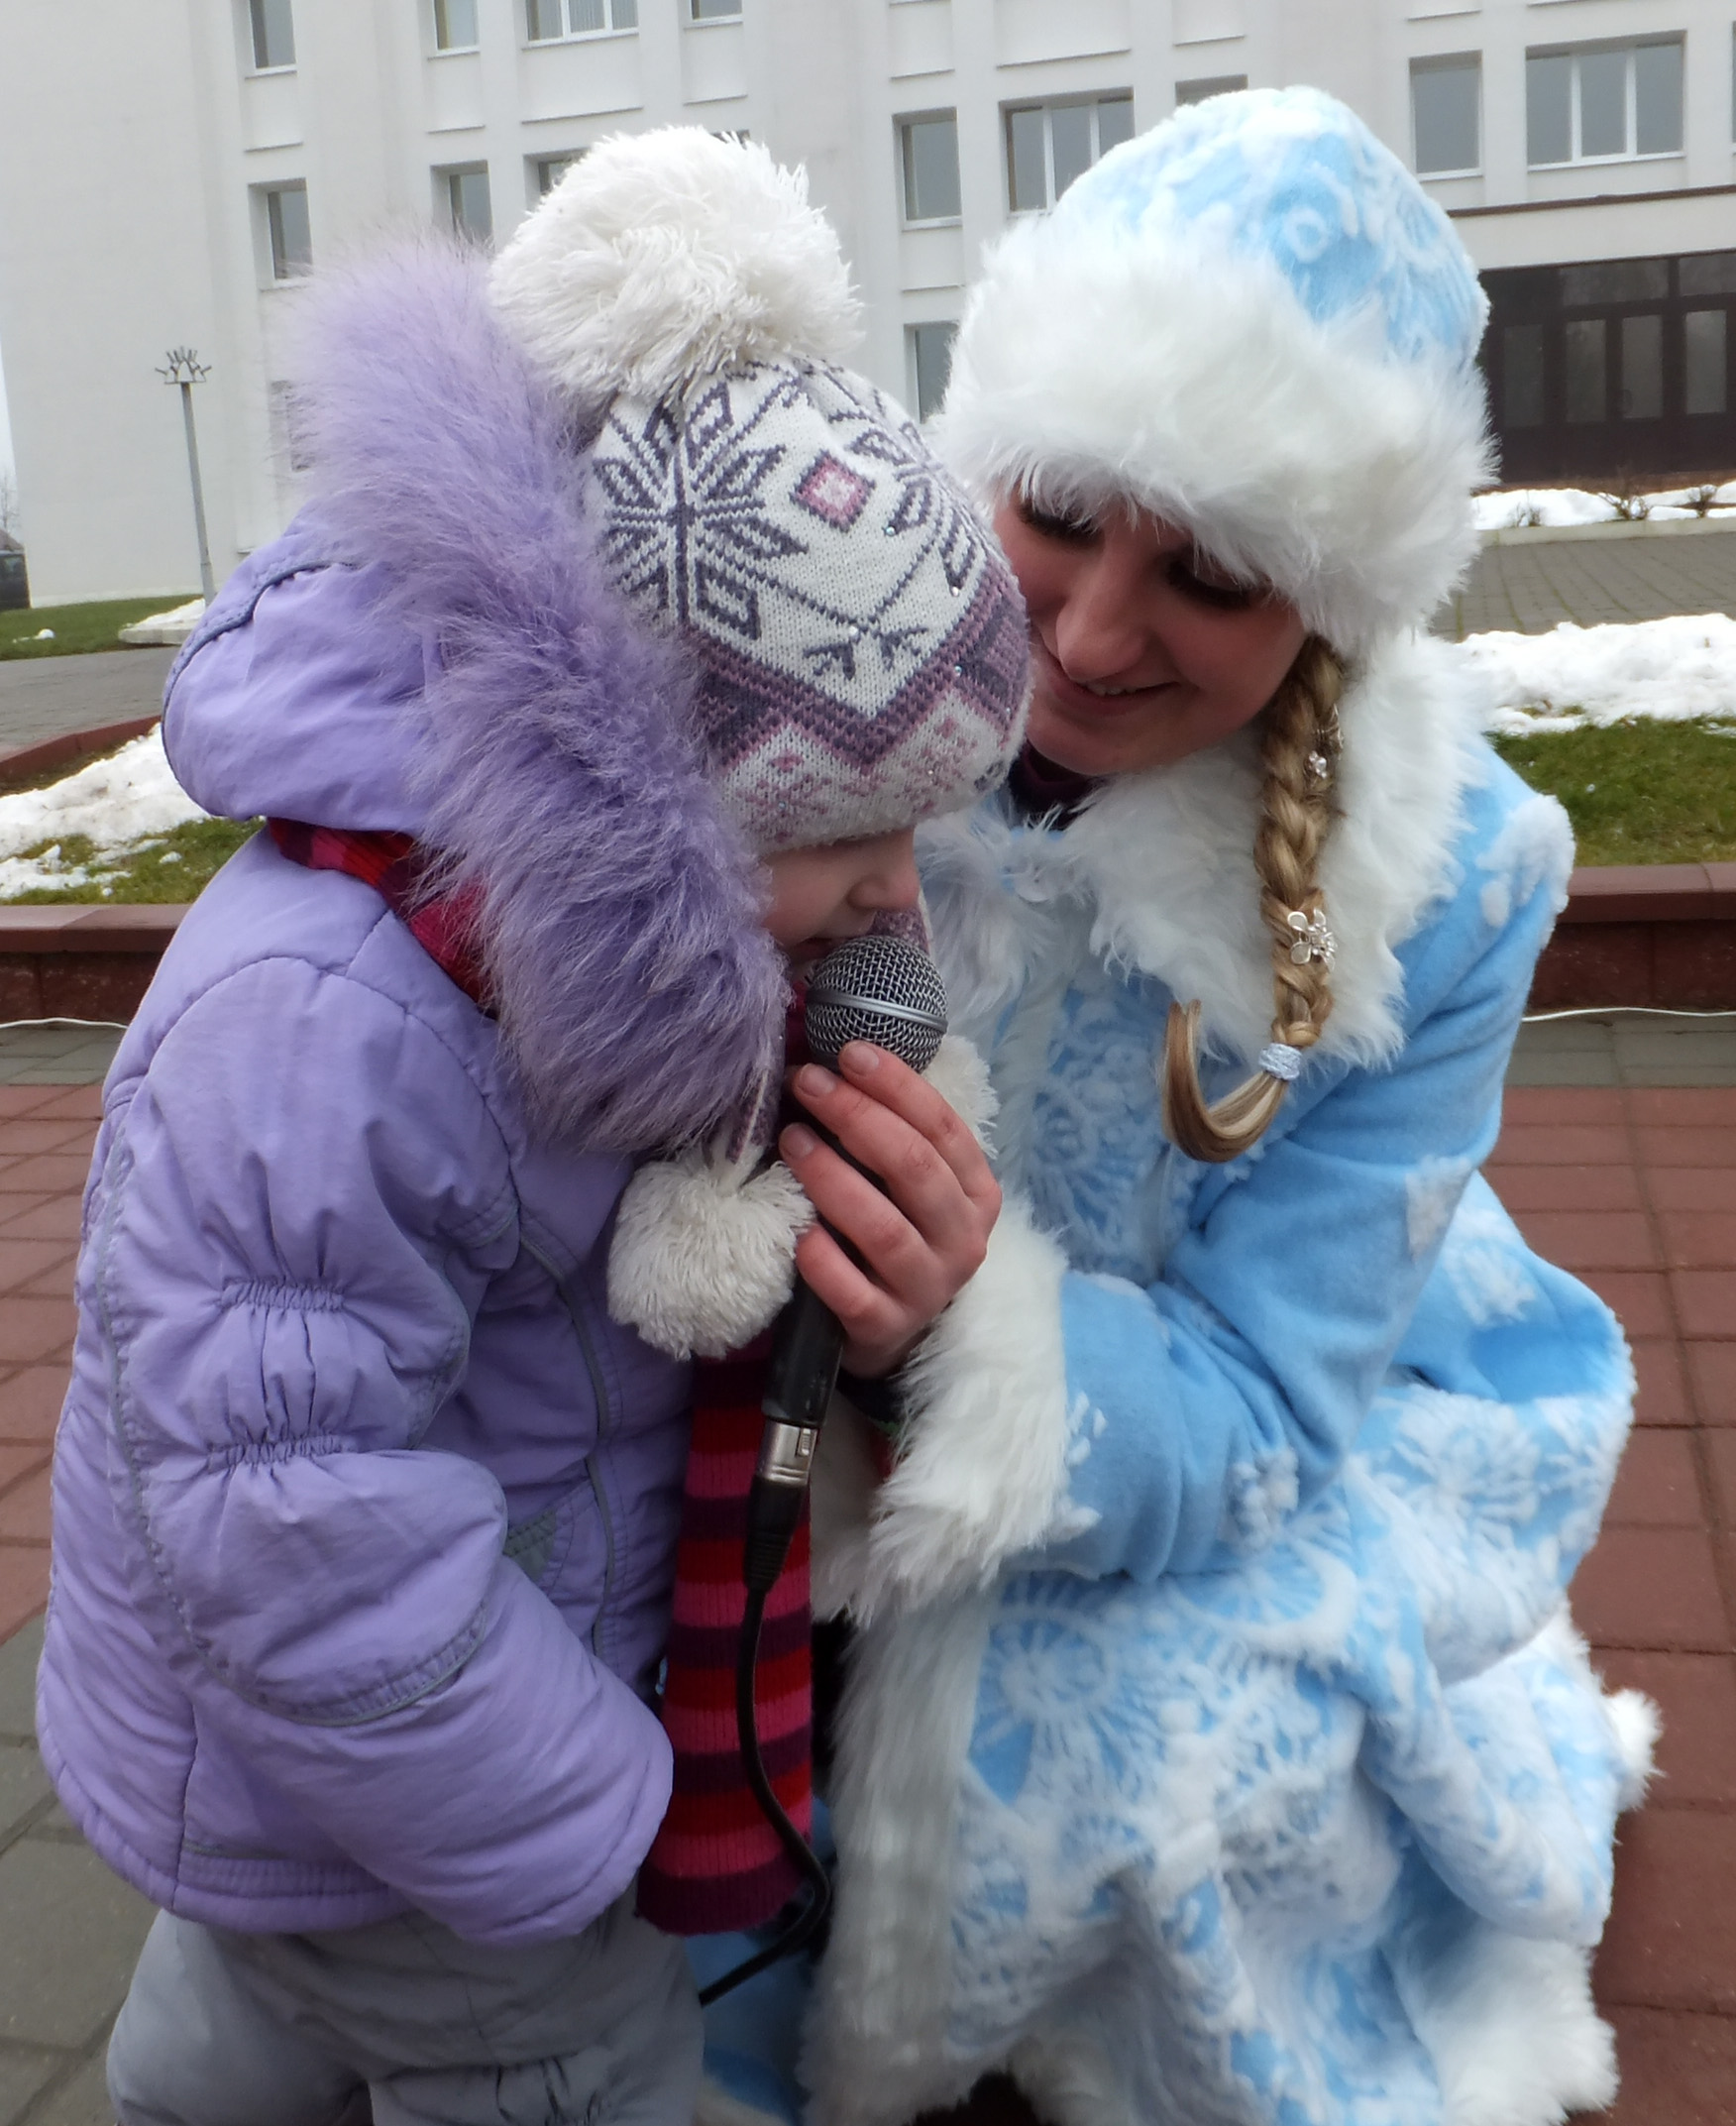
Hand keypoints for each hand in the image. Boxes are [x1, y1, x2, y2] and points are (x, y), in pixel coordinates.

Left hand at [779, 1042, 999, 1379]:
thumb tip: (832, 1063)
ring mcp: (927, 1287)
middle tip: (809, 1085)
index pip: (944, 1127)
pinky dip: (823, 1259)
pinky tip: (797, 1231)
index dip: (898, 1085)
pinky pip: (852, 1291)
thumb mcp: (911, 1186)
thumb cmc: (896, 1233)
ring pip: (883, 1228)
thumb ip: (891, 1134)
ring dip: (833, 1177)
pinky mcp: (886, 1327)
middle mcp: (964, 1239)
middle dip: (857, 1116)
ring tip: (792, 1140)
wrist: (893, 1330)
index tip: (850, 1052)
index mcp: (976, 1192)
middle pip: (915, 1168)